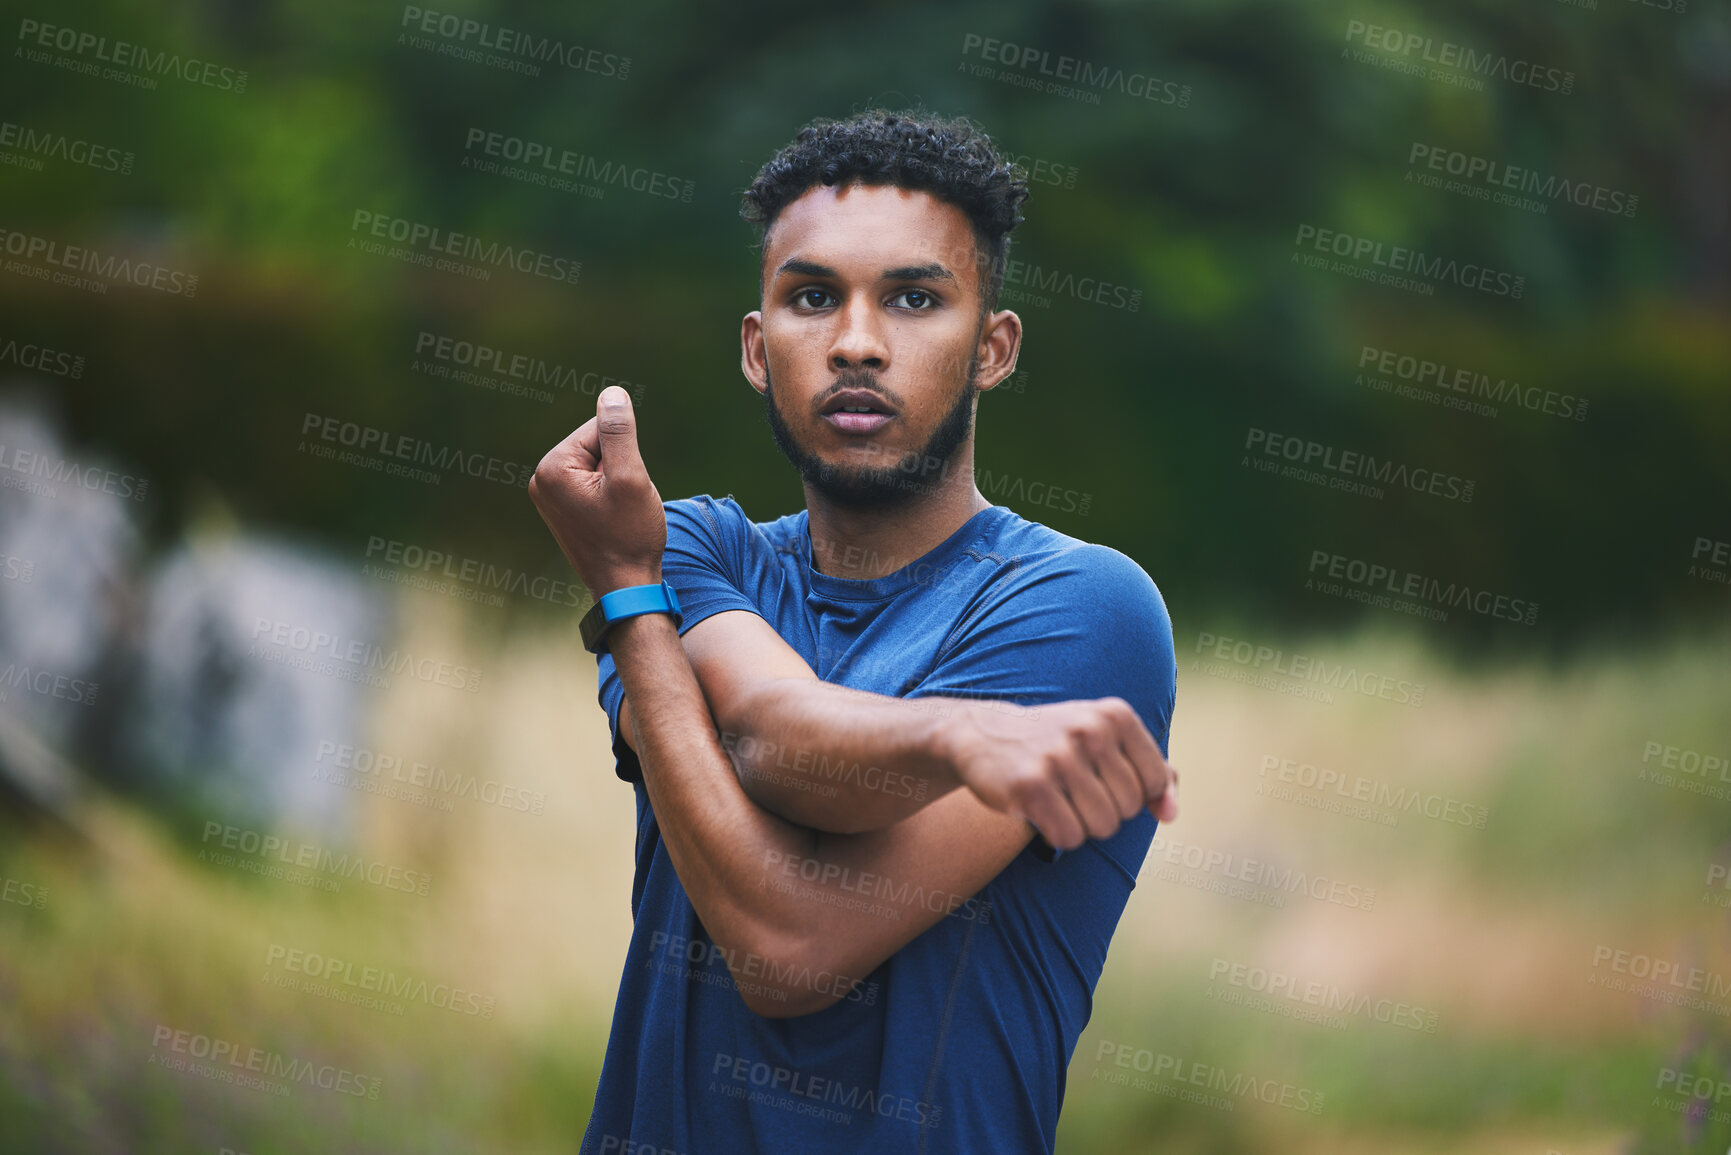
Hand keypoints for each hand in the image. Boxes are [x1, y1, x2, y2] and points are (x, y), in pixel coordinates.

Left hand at [529, 386, 664, 596]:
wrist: (626, 587)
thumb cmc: (629, 536)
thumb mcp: (630, 478)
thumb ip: (619, 432)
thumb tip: (612, 394)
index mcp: (552, 468)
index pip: (600, 429)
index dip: (625, 454)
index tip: (624, 491)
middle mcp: (541, 479)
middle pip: (596, 445)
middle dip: (619, 467)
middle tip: (623, 505)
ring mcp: (549, 495)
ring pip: (598, 464)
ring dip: (618, 482)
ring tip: (618, 514)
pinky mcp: (561, 507)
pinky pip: (593, 482)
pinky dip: (611, 494)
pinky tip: (612, 519)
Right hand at [938, 697, 1177, 849]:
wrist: (981, 734)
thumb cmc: (1057, 744)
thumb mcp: (1107, 741)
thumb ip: (1152, 774)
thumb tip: (1171, 815)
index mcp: (1116, 715)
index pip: (1157, 780)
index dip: (1134, 793)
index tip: (1104, 779)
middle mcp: (1090, 730)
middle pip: (1130, 808)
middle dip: (1106, 810)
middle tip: (1073, 789)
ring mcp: (1059, 756)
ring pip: (1102, 826)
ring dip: (1081, 825)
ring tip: (1058, 799)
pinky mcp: (1030, 785)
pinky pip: (1069, 837)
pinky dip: (1057, 835)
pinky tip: (1039, 812)